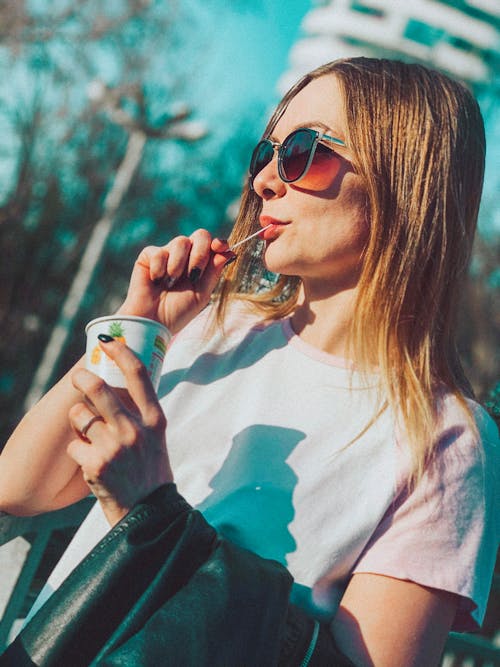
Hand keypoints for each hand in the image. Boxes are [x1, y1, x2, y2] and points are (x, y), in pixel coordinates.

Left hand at [67, 337, 172, 525]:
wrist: (148, 513)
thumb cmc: (150, 473)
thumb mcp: (156, 439)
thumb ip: (141, 414)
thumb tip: (121, 385)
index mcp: (155, 419)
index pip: (139, 375)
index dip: (121, 352)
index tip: (107, 341)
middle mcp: (137, 429)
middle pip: (99, 389)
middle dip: (83, 379)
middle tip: (78, 377)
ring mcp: (116, 446)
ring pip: (80, 416)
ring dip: (78, 425)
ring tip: (89, 439)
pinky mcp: (97, 464)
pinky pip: (74, 445)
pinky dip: (77, 453)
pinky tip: (90, 465)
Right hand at [119, 229, 234, 332]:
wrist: (153, 321)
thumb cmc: (178, 311)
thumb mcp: (201, 294)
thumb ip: (214, 272)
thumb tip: (229, 252)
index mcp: (201, 264)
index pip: (213, 245)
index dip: (219, 243)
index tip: (220, 248)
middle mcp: (186, 255)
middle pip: (201, 235)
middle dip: (200, 253)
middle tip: (194, 274)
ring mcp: (168, 253)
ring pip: (181, 241)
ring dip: (179, 265)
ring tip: (171, 283)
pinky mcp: (149, 256)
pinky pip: (159, 252)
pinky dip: (159, 269)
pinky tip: (156, 282)